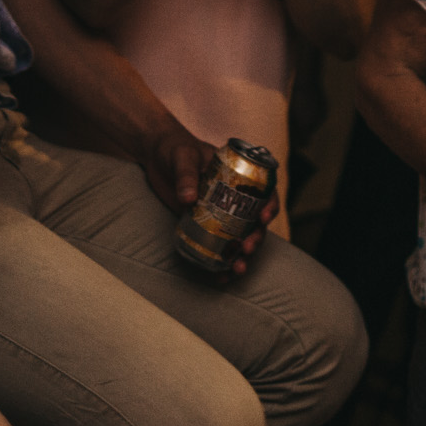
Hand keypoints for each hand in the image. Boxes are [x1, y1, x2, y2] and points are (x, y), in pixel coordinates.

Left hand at [138, 125, 275, 279]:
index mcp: (239, 175)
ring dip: (242, 256)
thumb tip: (188, 199)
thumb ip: (185, 174)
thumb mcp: (181, 156)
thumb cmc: (174, 148)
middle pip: (255, 222)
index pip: (264, 190)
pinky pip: (218, 246)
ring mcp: (222, 213)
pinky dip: (220, 263)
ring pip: (240, 238)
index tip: (263, 218)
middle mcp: (236, 197)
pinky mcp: (205, 225)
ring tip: (236, 270)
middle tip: (247, 249)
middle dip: (256, 238)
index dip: (270, 205)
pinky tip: (219, 277)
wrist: (156, 157)